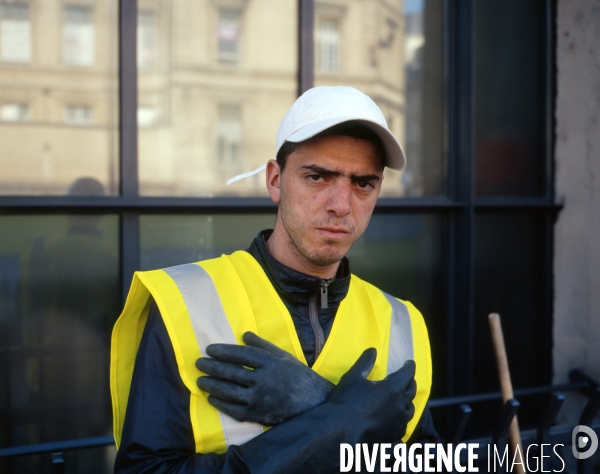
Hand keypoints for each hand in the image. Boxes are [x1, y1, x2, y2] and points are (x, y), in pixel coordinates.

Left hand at [196, 332, 333, 425]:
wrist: (313, 404)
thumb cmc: (298, 376)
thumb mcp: (284, 356)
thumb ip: (263, 345)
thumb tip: (244, 334)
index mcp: (270, 363)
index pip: (241, 355)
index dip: (223, 351)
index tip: (210, 349)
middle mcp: (263, 380)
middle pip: (231, 372)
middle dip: (212, 367)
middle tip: (198, 363)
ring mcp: (259, 399)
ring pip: (229, 391)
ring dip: (212, 385)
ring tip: (200, 380)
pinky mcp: (257, 414)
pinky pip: (234, 409)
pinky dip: (221, 404)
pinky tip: (211, 398)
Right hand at [327, 348, 415, 442]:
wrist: (339, 431)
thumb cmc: (346, 401)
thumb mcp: (353, 377)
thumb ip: (365, 362)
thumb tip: (373, 350)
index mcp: (393, 389)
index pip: (408, 374)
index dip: (409, 366)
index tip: (409, 363)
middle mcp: (400, 405)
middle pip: (411, 390)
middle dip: (410, 381)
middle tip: (405, 377)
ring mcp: (398, 422)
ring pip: (410, 409)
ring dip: (407, 400)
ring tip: (402, 397)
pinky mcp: (393, 435)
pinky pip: (404, 424)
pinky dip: (402, 417)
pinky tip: (396, 417)